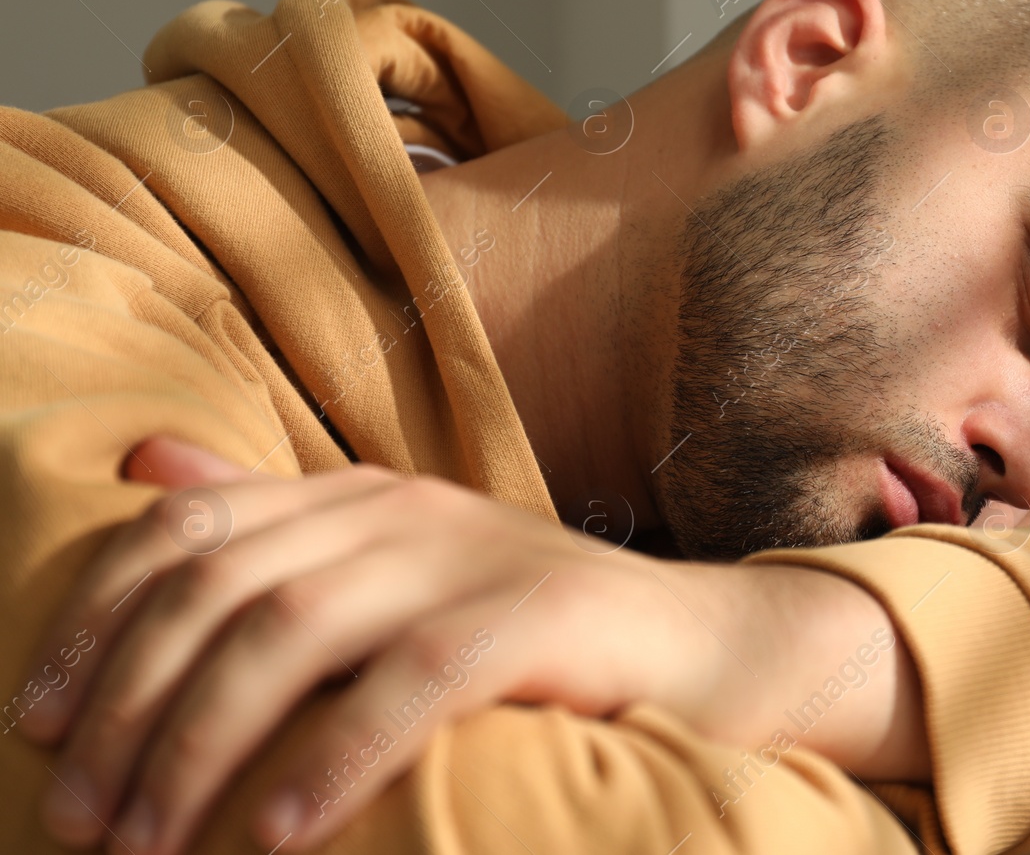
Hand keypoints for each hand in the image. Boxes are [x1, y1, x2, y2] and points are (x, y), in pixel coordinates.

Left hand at [20, 437, 924, 853]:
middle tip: (79, 820)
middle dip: (126, 710)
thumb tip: (146, 471)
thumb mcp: (400, 568)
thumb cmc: (537, 631)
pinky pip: (407, 683)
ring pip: (291, 633)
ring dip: (199, 748)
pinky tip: (278, 835)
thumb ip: (279, 523)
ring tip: (151, 844)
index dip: (94, 620)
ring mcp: (471, 556)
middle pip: (219, 589)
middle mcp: (402, 508)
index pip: (185, 527)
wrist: (704, 643)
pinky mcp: (536, 618)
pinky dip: (331, 760)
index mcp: (358, 493)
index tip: (37, 723)